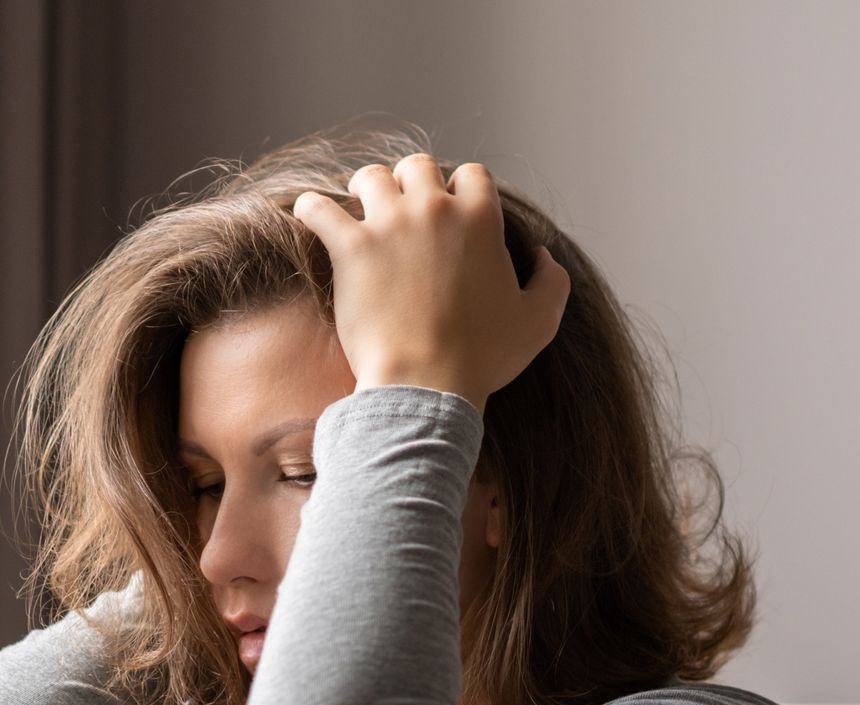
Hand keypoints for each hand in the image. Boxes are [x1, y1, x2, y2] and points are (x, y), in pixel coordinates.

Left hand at [290, 156, 570, 411]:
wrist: (426, 383)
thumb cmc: (482, 358)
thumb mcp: (539, 321)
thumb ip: (551, 281)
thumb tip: (542, 254)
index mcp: (481, 218)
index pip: (472, 174)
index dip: (460, 189)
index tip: (449, 209)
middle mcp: (435, 209)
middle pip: (419, 166)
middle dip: (410, 182)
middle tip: (398, 205)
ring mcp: (390, 225)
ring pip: (371, 177)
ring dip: (365, 187)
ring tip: (356, 205)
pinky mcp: (350, 248)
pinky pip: (318, 209)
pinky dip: (311, 208)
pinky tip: (308, 214)